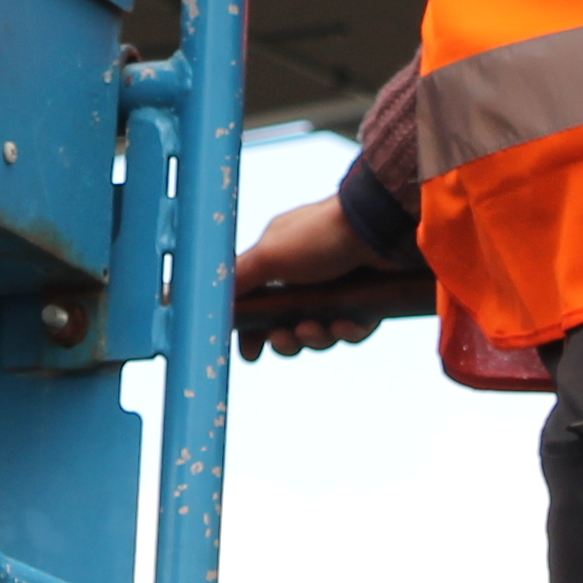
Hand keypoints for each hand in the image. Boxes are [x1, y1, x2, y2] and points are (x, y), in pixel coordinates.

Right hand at [230, 193, 391, 359]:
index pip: (258, 305)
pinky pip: (352, 330)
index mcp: (280, 262)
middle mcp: (307, 277)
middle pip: (288, 326)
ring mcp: (338, 290)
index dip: (253, 332)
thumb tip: (202, 295)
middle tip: (286, 337)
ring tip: (317, 328)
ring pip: (320, 333)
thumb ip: (236, 278)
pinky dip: (346, 332)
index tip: (250, 353)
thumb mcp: (269, 256)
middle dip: (285, 340)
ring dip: (315, 338)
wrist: (379, 229)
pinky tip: (345, 324)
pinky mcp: (367, 301)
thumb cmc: (320, 235)